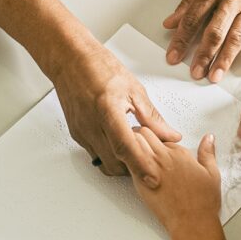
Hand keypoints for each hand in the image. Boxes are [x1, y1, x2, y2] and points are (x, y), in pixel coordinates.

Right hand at [52, 47, 180, 185]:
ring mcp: (82, 132)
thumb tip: (170, 135)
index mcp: (107, 110)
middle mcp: (92, 124)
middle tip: (150, 162)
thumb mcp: (134, 89)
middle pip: (115, 162)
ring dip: (122, 163)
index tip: (153, 179)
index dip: (140, 166)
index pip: (126, 147)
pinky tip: (121, 143)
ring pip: (105, 162)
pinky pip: (96, 154)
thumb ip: (152, 117)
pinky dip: (111, 155)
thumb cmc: (99, 68)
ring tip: (136, 151)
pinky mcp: (78, 135)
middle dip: (134, 169)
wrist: (69, 60)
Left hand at [128, 127, 221, 236]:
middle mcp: (164, 157)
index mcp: (179, 153)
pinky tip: (130, 164)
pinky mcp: (139, 181)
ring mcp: (150, 168)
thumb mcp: (212, 174)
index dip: (159, 137)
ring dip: (132, 143)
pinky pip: (127, 160)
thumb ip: (208, 152)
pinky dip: (126, 157)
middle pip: (145, 132)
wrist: (192, 222)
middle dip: (142, 134)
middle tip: (141, 141)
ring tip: (133, 150)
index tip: (158, 143)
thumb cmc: (201, 204)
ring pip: (133, 142)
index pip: (162, 133)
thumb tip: (209, 139)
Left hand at [164, 0, 240, 82]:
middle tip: (196, 73)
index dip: (181, 40)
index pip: (193, 18)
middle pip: (215, 31)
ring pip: (237, 36)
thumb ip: (188, 1)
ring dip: (225, 59)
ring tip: (215, 75)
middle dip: (203, 55)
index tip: (173, 56)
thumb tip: (171, 22)